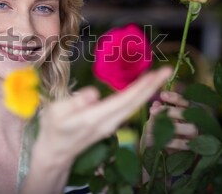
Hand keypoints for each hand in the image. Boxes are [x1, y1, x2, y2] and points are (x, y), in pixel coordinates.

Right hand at [21, 67, 172, 193]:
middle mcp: (109, 122)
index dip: (142, 86)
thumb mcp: (57, 112)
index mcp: (96, 117)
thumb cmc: (54, 128)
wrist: (56, 151)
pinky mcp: (111, 124)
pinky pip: (129, 108)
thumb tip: (94, 92)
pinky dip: (139, 96)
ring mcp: (112, 125)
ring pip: (134, 106)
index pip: (124, 100)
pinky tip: (144, 88)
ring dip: (148, 91)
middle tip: (168, 70)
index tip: (156, 73)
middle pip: (135, 103)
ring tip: (159, 76)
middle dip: (152, 86)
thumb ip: (75, 102)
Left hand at [143, 91, 198, 150]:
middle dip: (171, 111)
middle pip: (188, 114)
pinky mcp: (196, 150)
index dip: (175, 98)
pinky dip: (173, 142)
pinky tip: (161, 141)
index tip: (162, 95)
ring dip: (173, 126)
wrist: (170, 159)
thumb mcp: (160, 122)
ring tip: (155, 127)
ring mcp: (199, 136)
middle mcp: (198, 123)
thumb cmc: (165, 135)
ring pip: (191, 128)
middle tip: (153, 111)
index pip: (186, 102)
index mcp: (192, 113)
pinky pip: (186, 144)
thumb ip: (160, 113)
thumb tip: (156, 103)